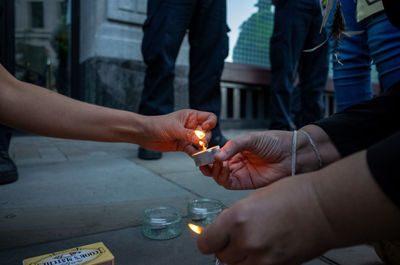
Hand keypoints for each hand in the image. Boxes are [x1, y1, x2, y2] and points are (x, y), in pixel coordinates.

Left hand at [140, 109, 216, 154]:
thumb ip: (188, 134)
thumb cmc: (157, 125)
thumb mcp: (174, 128)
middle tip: (201, 142)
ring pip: (201, 142)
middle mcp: (191, 126)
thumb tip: (200, 140)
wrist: (144, 134)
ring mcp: (188, 136)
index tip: (206, 128)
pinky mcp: (183, 146)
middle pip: (207, 131)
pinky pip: (193, 150)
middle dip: (206, 137)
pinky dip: (196, 154)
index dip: (210, 123)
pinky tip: (197, 157)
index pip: (208, 117)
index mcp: (191, 116)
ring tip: (201, 151)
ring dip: (202, 147)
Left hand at [197, 175, 334, 264]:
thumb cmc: (295, 195)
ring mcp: (263, 258)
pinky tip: (265, 249)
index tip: (213, 238)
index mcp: (237, 218)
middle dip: (226, 247)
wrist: (326, 208)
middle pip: (222, 257)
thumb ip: (235, 217)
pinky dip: (256, 263)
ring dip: (240, 258)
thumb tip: (224, 230)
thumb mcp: (255, 198)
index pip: (206, 243)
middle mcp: (247, 241)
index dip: (209, 240)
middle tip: (236, 237)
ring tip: (253, 243)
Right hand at [200, 131, 292, 188]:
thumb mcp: (251, 139)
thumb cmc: (275, 143)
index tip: (202, 151)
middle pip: (215, 167)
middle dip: (206, 164)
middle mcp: (237, 163)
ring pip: (219, 176)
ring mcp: (241, 173)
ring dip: (213, 171)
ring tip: (215, 162)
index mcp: (236, 151)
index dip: (208, 154)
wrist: (292, 154)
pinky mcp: (246, 183)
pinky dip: (222, 177)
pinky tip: (223, 169)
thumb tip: (217, 154)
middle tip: (203, 160)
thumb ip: (233, 146)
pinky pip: (228, 183)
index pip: (217, 154)